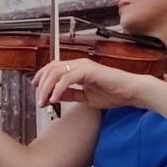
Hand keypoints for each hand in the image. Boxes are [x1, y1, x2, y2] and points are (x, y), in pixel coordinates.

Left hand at [31, 58, 147, 109]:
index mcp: (77, 69)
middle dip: (41, 84)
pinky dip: (58, 89)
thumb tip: (54, 95)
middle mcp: (79, 64)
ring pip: (56, 72)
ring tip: (44, 102)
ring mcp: (84, 66)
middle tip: (38, 100)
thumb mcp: (86, 97)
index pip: (53, 68)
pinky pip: (68, 78)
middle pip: (51, 69)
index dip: (41, 77)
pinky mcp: (89, 71)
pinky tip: (54, 99)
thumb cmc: (113, 93)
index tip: (35, 90)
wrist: (131, 92)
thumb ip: (70, 94)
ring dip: (47, 88)